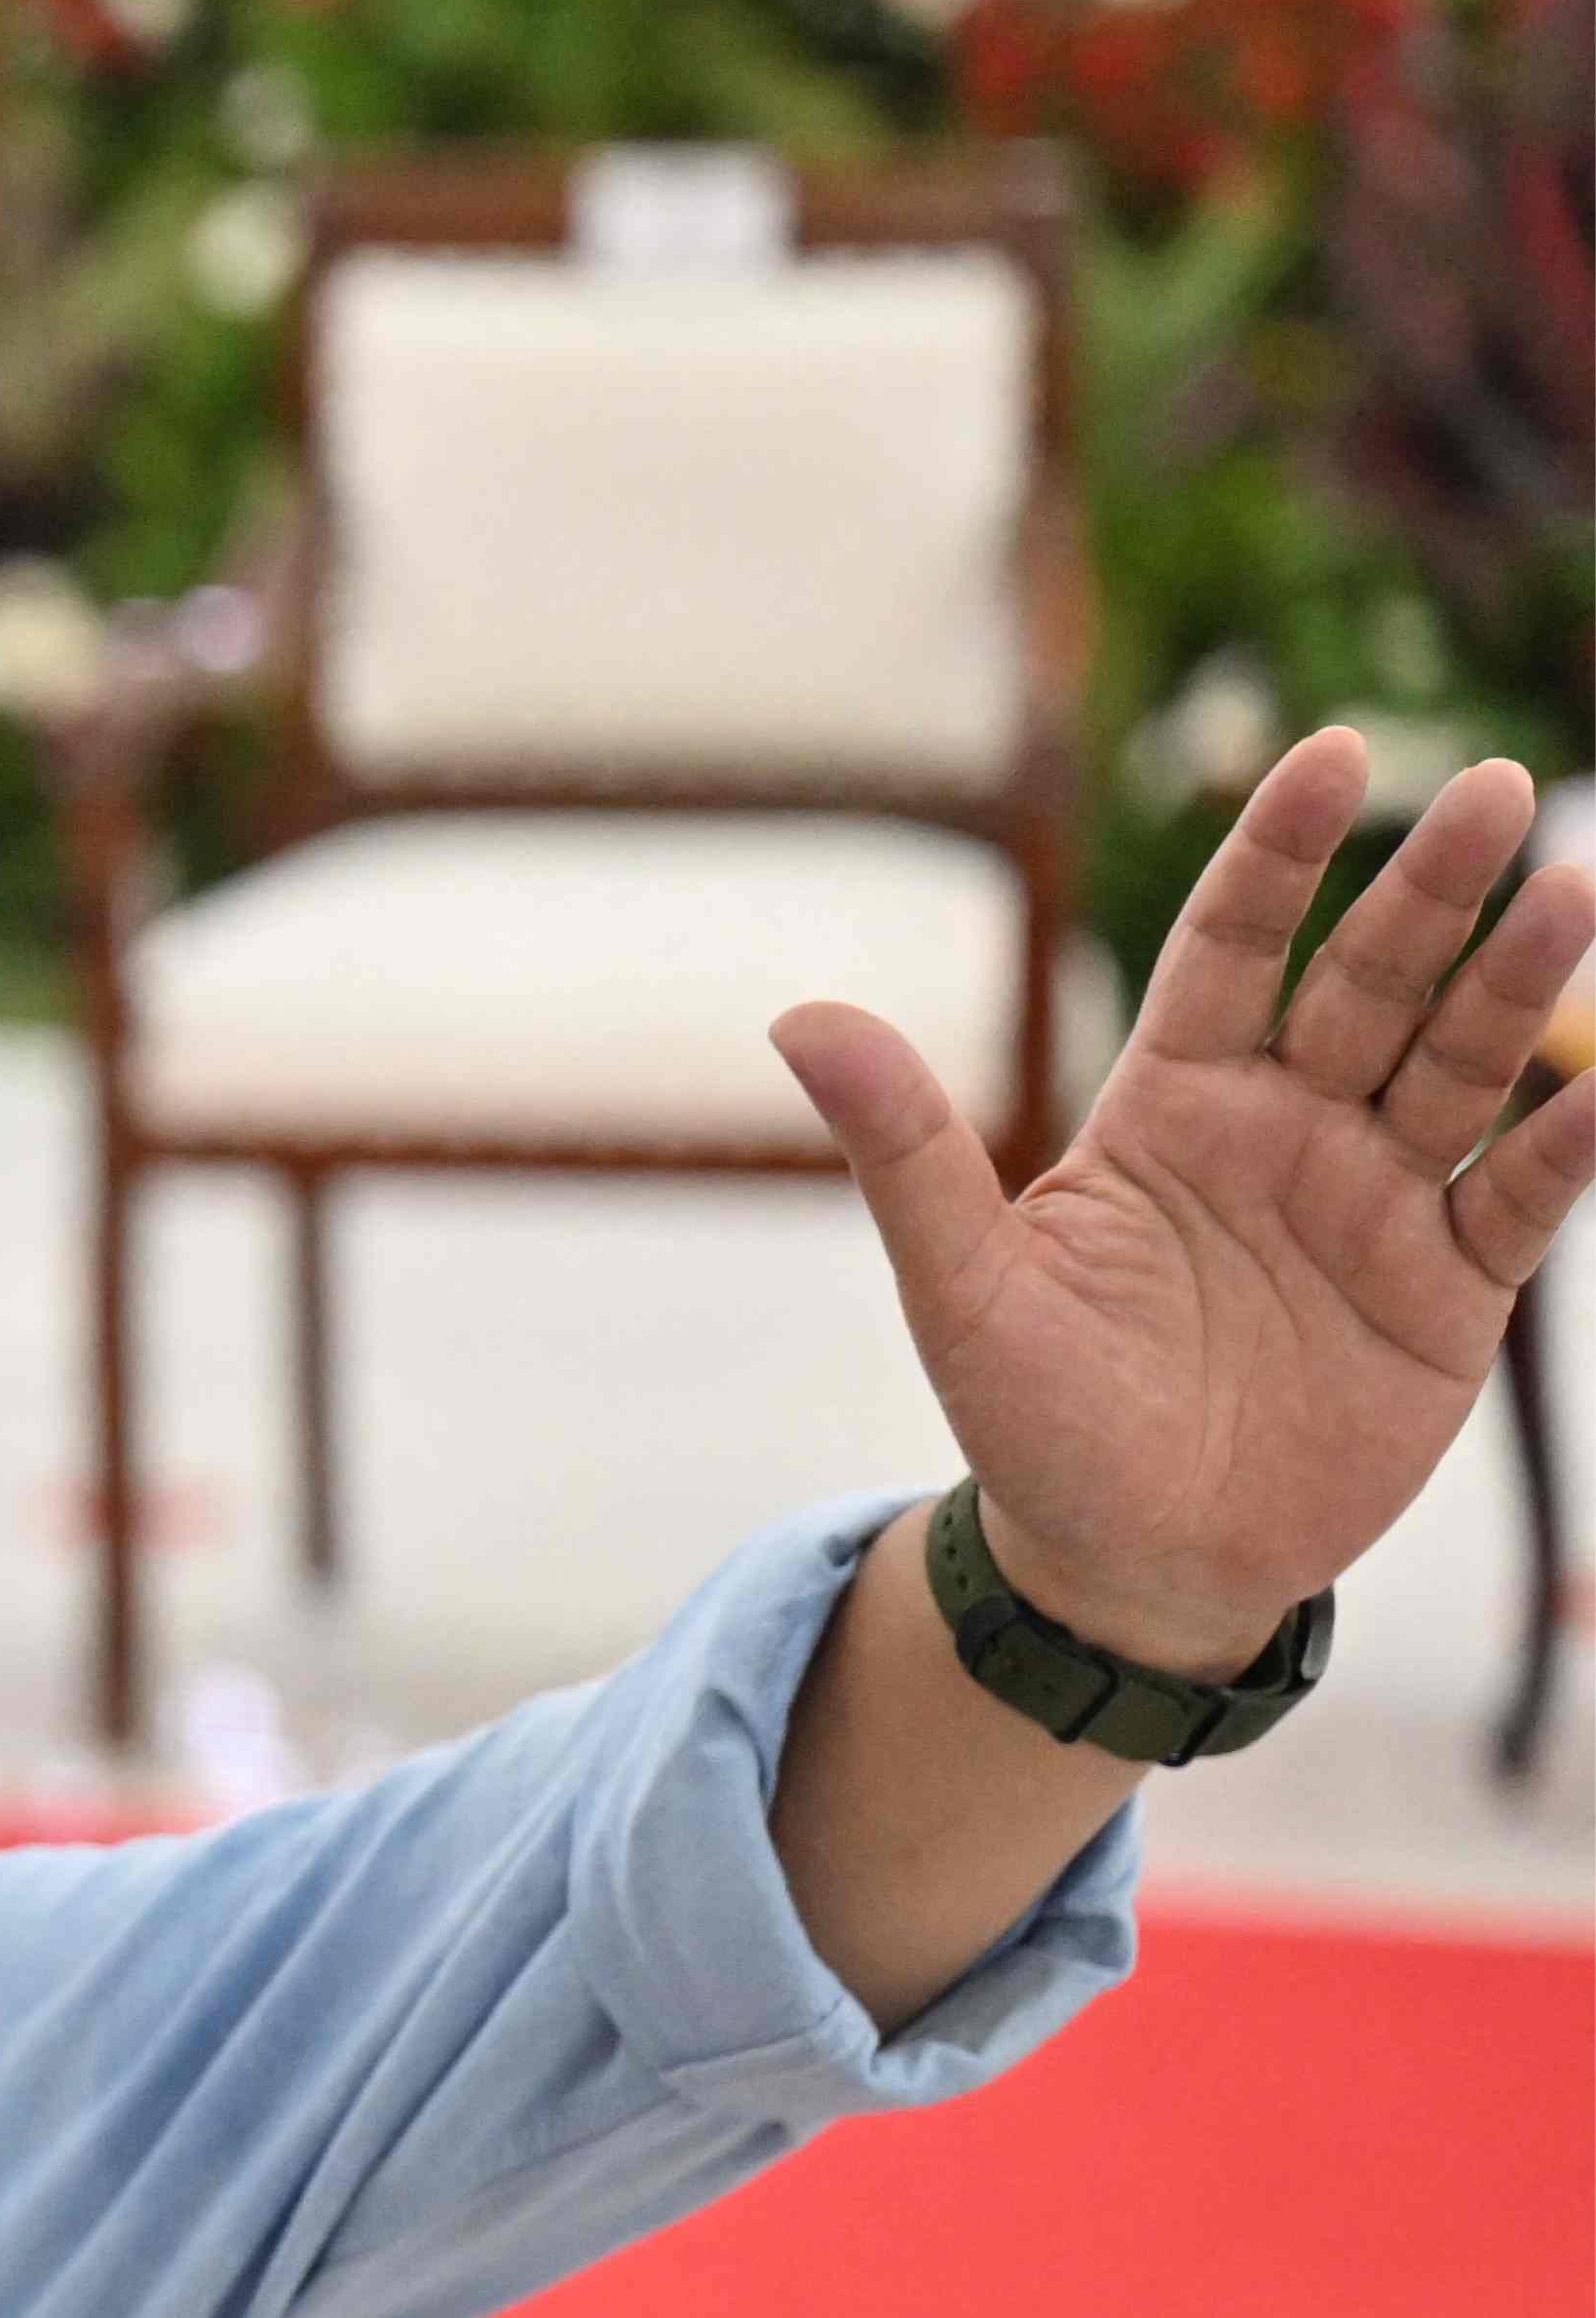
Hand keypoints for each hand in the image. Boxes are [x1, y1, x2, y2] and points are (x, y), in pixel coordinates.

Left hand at [776, 729, 1595, 1675]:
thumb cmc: (1034, 1420)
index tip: (1325, 751)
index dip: (1277, 855)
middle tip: (1487, 789)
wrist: (1128, 1566)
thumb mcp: (961, 1289)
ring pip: (1461, 1062)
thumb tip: (798, 1015)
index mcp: (1171, 1105)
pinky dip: (1575, 1137)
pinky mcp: (1452, 1287)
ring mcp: (1380, 1199)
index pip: (1231, 949)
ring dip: (1517, 982)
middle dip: (1427, 890)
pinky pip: (1524, 1192)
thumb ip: (904, 1151)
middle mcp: (1287, 1129)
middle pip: (1367, 982)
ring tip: (1570, 889)